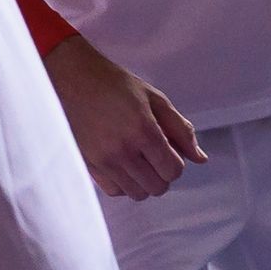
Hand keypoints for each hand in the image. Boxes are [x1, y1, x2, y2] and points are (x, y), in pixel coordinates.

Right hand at [44, 32, 206, 201]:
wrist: (70, 77)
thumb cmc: (112, 83)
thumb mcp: (153, 98)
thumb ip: (181, 129)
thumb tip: (200, 158)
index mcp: (143, 130)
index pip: (173, 170)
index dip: (177, 162)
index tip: (169, 150)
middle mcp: (123, 150)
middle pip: (158, 187)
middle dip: (162, 174)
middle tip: (155, 156)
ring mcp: (103, 160)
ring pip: (137, 193)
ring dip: (144, 181)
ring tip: (138, 160)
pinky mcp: (87, 164)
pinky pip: (114, 191)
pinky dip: (123, 184)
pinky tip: (121, 165)